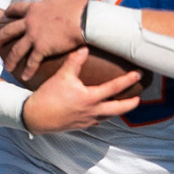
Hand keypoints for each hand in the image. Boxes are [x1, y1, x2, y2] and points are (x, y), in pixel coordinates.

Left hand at [0, 0, 86, 81]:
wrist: (84, 19)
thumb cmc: (76, 7)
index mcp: (34, 8)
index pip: (17, 8)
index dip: (10, 11)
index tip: (5, 14)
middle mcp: (30, 22)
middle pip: (9, 31)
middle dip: (1, 38)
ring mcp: (34, 36)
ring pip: (17, 50)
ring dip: (11, 60)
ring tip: (7, 67)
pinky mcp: (42, 48)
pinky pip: (32, 62)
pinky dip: (28, 70)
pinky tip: (24, 77)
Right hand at [19, 48, 146, 131]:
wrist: (34, 117)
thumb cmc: (48, 97)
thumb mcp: (61, 76)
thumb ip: (74, 61)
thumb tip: (84, 48)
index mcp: (90, 98)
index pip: (114, 88)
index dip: (128, 80)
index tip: (138, 74)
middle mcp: (92, 111)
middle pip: (118, 109)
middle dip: (130, 104)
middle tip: (138, 98)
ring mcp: (87, 120)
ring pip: (108, 117)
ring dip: (116, 111)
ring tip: (121, 104)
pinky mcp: (79, 125)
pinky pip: (96, 121)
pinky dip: (101, 116)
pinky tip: (99, 111)